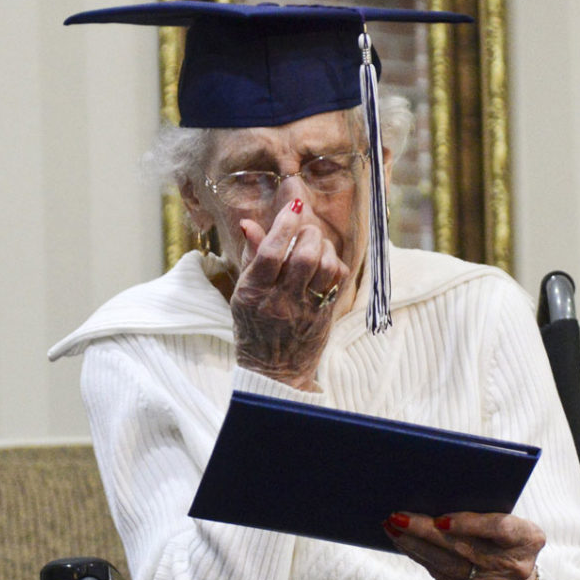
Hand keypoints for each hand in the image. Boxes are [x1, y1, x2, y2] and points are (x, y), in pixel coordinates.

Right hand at [231, 199, 349, 389]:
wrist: (273, 372)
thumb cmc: (253, 328)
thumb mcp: (243, 294)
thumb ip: (251, 257)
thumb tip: (249, 224)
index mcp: (253, 294)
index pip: (270, 253)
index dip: (284, 225)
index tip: (293, 207)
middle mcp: (279, 302)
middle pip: (303, 257)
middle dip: (308, 234)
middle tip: (305, 229)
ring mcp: (304, 310)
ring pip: (324, 267)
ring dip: (324, 246)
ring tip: (316, 244)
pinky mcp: (324, 316)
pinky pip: (336, 281)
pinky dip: (334, 264)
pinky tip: (325, 263)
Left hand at [383, 511, 544, 579]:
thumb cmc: (507, 542)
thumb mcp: (512, 524)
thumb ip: (487, 510)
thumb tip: (436, 492)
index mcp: (528, 539)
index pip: (499, 528)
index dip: (470, 524)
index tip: (441, 519)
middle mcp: (513, 566)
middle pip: (462, 547)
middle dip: (425, 531)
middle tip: (398, 516)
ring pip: (445, 564)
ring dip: (413, 544)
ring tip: (392, 527)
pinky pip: (439, 575)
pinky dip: (419, 556)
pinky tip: (403, 543)